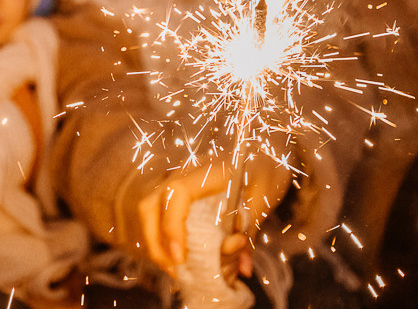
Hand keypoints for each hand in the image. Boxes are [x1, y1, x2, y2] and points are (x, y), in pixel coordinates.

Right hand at [136, 154, 291, 278]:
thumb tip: (242, 268)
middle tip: (174, 270)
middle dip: (156, 242)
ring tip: (176, 269)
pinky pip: (162, 213)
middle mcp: (186, 173)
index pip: (176, 194)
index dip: (171, 227)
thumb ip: (249, 230)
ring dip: (158, 242)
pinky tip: (181, 255)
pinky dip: (165, 237)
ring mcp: (180, 180)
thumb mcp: (264, 198)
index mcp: (207, 171)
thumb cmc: (266, 167)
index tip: (180, 257)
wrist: (266, 147)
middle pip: (151, 204)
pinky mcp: (182, 191)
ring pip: (151, 210)